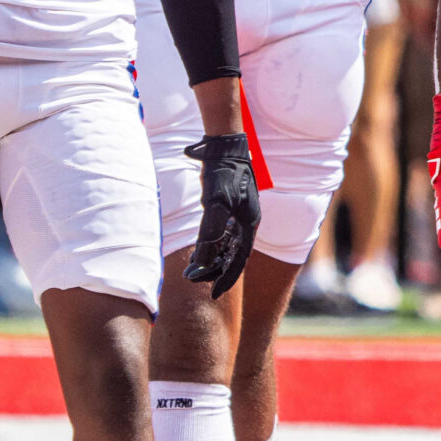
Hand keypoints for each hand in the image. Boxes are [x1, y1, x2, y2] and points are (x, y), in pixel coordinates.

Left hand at [182, 133, 259, 295]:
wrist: (225, 147)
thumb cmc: (222, 173)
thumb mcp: (215, 203)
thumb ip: (209, 232)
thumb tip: (202, 260)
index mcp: (249, 224)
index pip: (238, 260)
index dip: (226, 278)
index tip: (213, 294)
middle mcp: (247, 223)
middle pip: (232, 255)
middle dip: (214, 270)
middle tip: (192, 279)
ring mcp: (240, 215)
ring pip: (226, 245)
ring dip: (210, 258)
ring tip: (191, 270)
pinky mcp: (230, 207)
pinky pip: (223, 234)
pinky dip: (211, 245)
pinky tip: (199, 251)